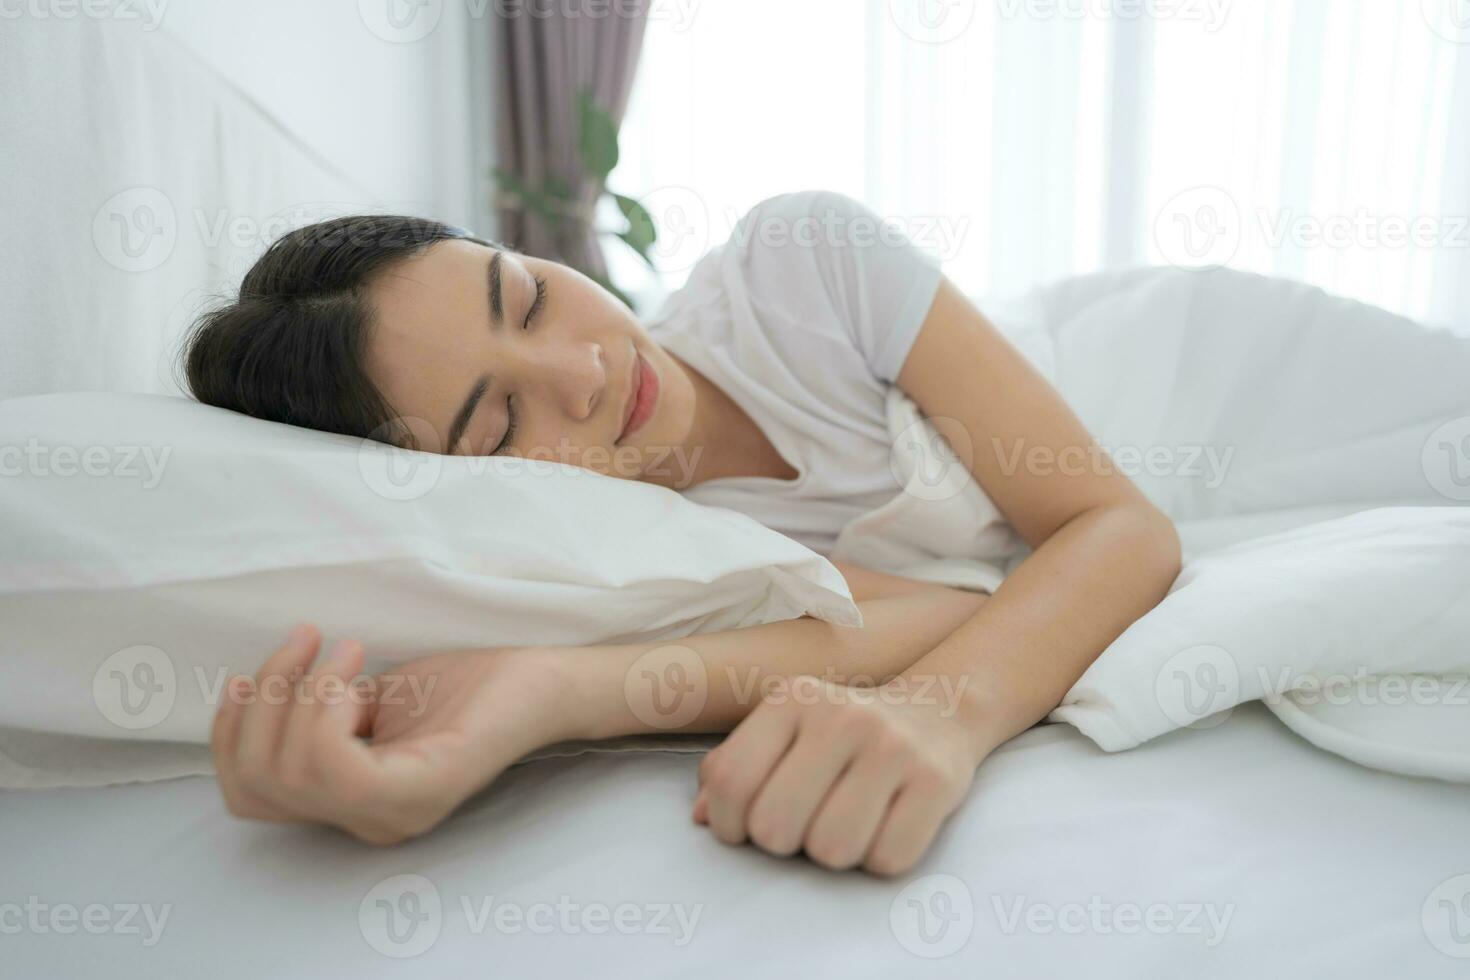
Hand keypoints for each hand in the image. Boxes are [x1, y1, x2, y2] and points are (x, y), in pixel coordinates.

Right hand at [211, 624, 573, 843]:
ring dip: (297, 695)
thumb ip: (317, 711)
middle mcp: (370, 821)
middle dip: (262, 703)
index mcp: (354, 802)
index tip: (250, 674)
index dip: (229, 734)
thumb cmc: (466, 684)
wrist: (542, 678)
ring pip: (289, 775)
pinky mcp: (421, 790)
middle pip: (258, 785)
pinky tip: (356, 673)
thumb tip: (259, 693)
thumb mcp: (370, 696)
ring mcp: (395, 812)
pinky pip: (334, 767)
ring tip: (342, 652)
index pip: (249, 796)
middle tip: (306, 644)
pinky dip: (326, 707)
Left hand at [692, 674, 985, 875]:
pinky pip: (887, 859)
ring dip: (834, 853)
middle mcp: (841, 717)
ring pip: (831, 850)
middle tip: (806, 824)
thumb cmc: (843, 733)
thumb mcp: (783, 729)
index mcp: (793, 700)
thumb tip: (702, 817)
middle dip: (785, 843)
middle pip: (776, 827)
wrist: (938, 710)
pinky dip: (879, 858)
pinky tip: (885, 826)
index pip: (731, 782)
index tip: (747, 828)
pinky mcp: (936, 780)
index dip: (729, 824)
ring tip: (847, 823)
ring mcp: (892, 747)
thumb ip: (734, 766)